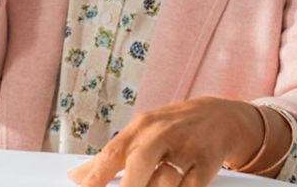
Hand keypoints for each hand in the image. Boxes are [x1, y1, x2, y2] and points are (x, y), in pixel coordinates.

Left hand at [65, 97, 264, 186]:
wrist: (219, 117)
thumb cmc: (172, 128)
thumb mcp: (141, 133)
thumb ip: (111, 155)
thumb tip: (77, 176)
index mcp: (140, 127)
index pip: (112, 153)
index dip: (95, 177)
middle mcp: (162, 135)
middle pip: (139, 164)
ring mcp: (186, 149)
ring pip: (165, 181)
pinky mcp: (207, 163)